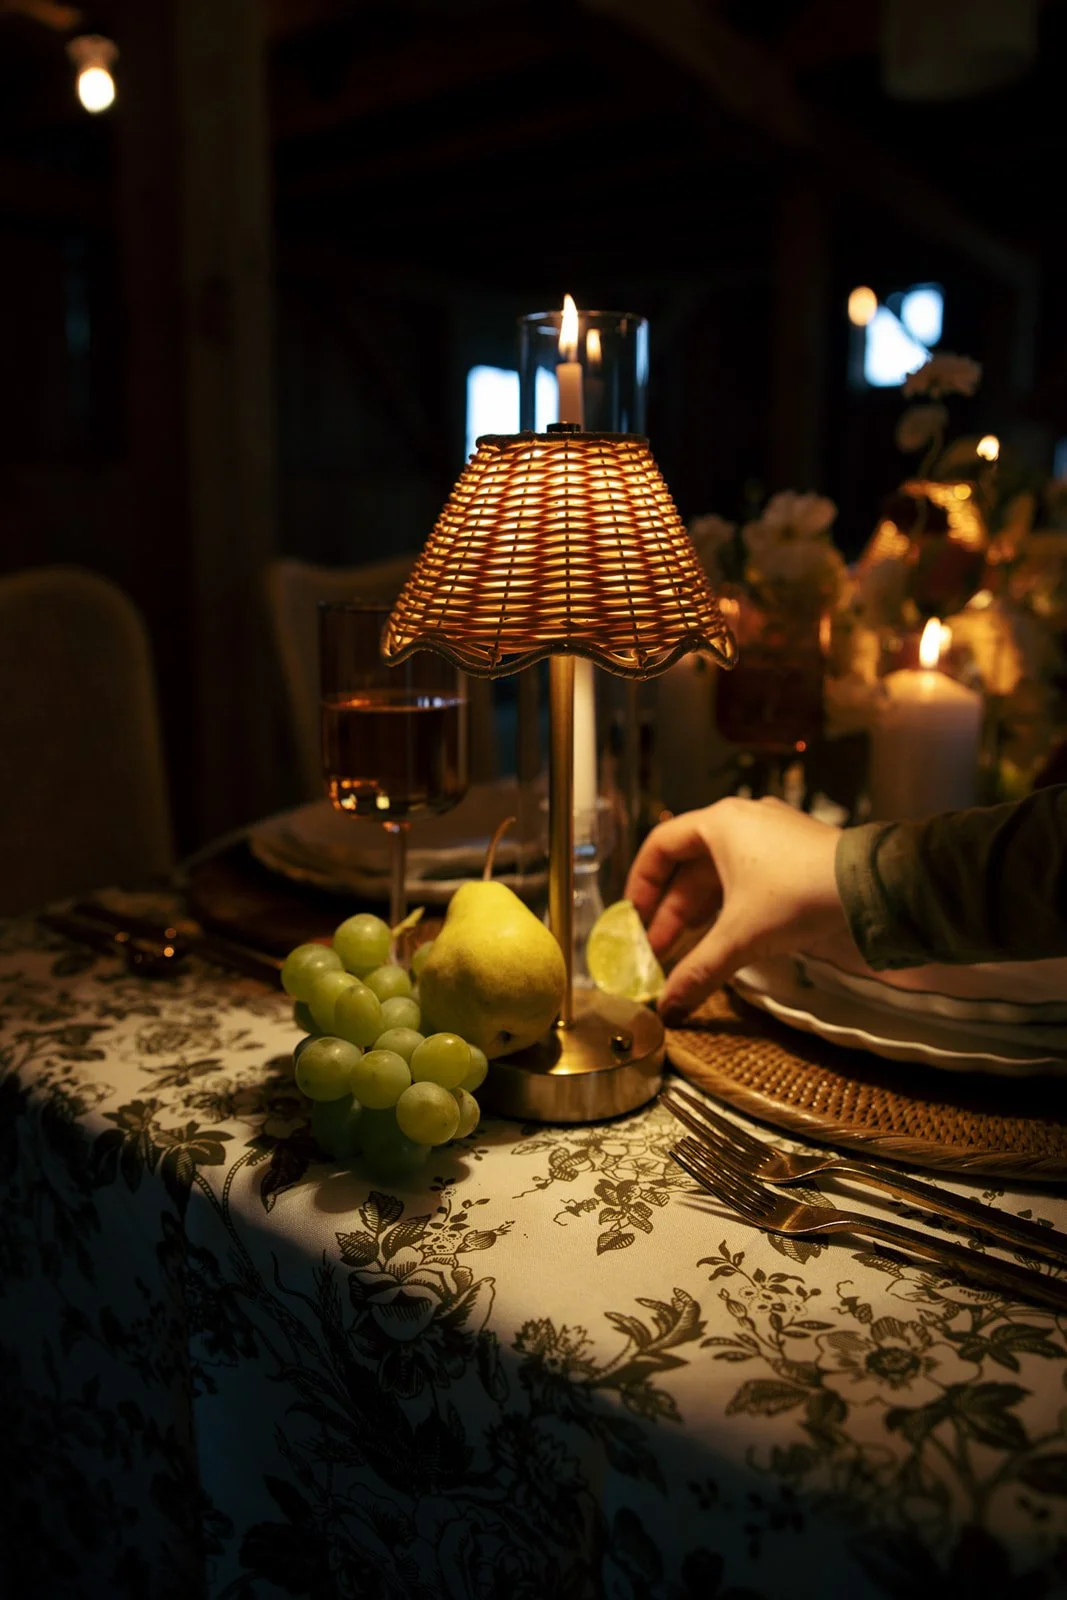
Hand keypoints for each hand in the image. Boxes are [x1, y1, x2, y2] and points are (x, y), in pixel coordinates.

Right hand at [624, 796, 856, 1021]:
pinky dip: (729, 907)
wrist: (869, 887)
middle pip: (690, 867)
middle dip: (672, 913)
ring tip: (686, 952)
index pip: (660, 846)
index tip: (632, 918)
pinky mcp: (794, 853)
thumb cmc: (798, 894)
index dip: (641, 884)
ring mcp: (771, 834)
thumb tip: (668, 1007)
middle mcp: (742, 820)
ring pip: (720, 876)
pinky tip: (724, 939)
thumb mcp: (739, 936)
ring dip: (700, 914)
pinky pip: (747, 878)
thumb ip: (697, 970)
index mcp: (719, 822)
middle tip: (657, 951)